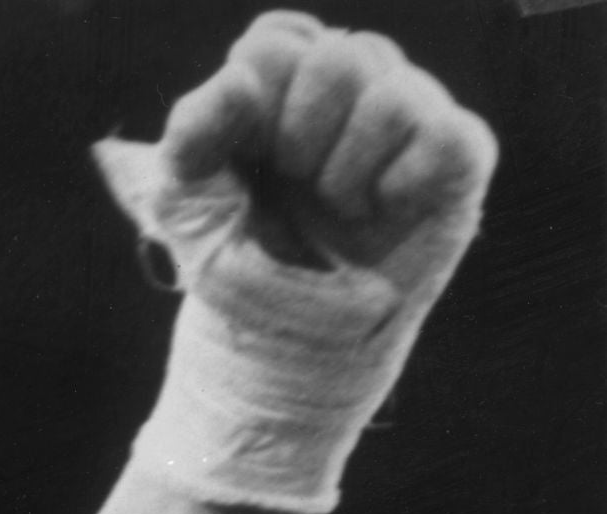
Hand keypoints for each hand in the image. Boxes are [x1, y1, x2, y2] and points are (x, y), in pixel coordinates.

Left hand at [97, 18, 493, 513]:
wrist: (273, 347)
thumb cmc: (232, 267)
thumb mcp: (182, 202)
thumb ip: (190, 132)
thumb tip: (242, 78)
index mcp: (287, 92)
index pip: (277, 41)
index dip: (252, 98)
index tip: (240, 158)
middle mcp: (354, 97)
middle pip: (341, 52)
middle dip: (299, 129)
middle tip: (293, 184)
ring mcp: (409, 128)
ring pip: (395, 89)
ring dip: (345, 163)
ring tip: (336, 205)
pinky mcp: (455, 170)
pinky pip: (450, 133)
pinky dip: (403, 176)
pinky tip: (379, 208)